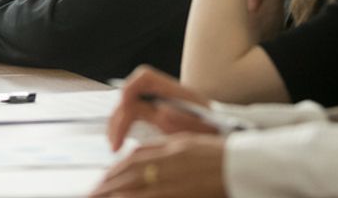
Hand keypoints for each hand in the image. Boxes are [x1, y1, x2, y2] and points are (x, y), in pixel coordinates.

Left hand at [90, 133, 225, 197]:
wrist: (245, 166)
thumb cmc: (222, 157)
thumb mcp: (191, 145)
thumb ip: (166, 149)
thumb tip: (139, 155)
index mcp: (172, 147)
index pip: (136, 156)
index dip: (116, 167)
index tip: (105, 177)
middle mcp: (169, 160)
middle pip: (130, 170)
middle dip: (108, 182)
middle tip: (92, 192)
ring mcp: (173, 178)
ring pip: (135, 184)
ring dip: (113, 191)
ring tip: (97, 196)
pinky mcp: (178, 192)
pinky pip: (149, 195)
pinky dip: (132, 197)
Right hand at [106, 66, 215, 151]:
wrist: (224, 135)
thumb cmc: (215, 133)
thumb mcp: (203, 129)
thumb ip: (183, 120)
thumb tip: (161, 111)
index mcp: (176, 92)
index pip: (145, 77)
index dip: (129, 89)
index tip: (123, 111)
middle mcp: (164, 94)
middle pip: (130, 94)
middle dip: (118, 118)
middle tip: (115, 146)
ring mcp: (158, 103)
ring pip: (128, 106)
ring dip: (117, 123)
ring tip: (115, 147)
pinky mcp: (156, 115)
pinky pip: (132, 115)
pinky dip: (123, 128)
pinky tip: (121, 143)